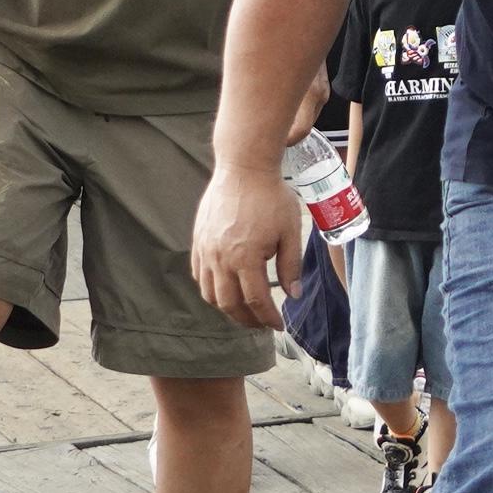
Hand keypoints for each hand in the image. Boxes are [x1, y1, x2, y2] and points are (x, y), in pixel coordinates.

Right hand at [188, 157, 305, 331]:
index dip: (268, 318)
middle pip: (230, 304)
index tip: (278, 325)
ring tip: (244, 309)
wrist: (244, 167)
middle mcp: (221, 258)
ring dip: (227, 307)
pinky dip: (210, 288)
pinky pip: (199, 274)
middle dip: (247, 320)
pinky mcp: (198, 240)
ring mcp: (206, 249)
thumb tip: (293, 295)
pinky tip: (225, 288)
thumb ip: (291, 266)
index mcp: (246, 258)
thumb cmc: (271, 196)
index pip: (257, 301)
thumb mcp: (290, 231)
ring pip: (210, 294)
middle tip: (261, 323)